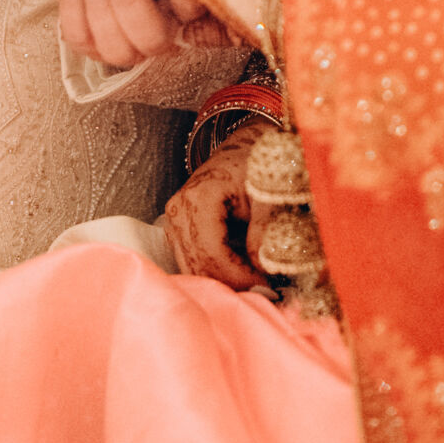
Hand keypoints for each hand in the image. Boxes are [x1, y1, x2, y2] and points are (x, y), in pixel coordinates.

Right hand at [163, 121, 271, 287]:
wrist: (243, 149)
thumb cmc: (257, 166)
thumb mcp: (268, 191)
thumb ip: (266, 227)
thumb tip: (262, 266)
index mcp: (198, 198)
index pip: (212, 255)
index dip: (240, 278)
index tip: (270, 289)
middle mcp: (178, 211)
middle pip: (199, 267)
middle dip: (233, 285)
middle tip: (268, 293)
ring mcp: (174, 222)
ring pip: (193, 270)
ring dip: (225, 283)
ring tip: (258, 283)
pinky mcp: (177, 231)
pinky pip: (192, 263)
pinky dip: (217, 274)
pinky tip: (243, 274)